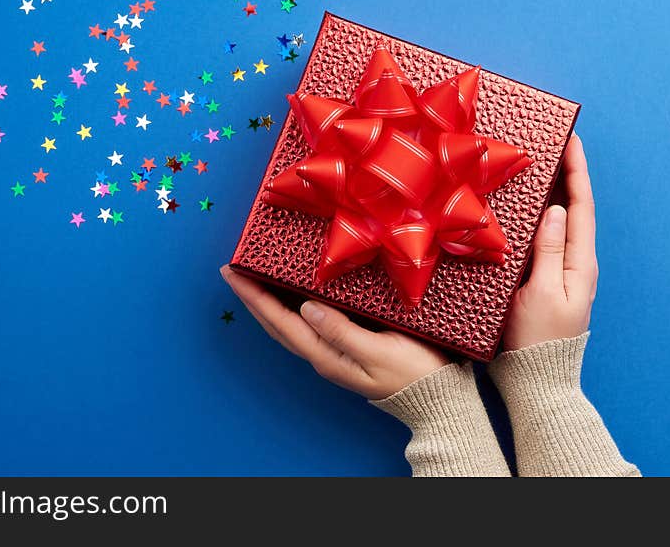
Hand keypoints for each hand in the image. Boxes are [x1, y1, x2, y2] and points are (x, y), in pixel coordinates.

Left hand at [221, 266, 449, 399]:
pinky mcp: (345, 346)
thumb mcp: (378, 350)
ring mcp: (332, 353)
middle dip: (252, 297)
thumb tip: (307, 308)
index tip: (234, 274)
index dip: (255, 297)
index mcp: (326, 355)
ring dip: (267, 302)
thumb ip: (341, 331)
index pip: (281, 321)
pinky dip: (289, 306)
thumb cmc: (414, 372)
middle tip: (232, 271)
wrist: (437, 399)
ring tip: (251, 279)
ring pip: (288, 324)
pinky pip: (306, 324)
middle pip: (277, 323)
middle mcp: (322, 355)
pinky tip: (290, 295)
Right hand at [502, 134, 598, 350]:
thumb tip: (558, 209)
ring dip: (546, 191)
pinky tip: (514, 207)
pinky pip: (537, 237)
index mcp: (579, 263)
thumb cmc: (538, 340)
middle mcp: (572, 262)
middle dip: (562, 173)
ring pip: (553, 221)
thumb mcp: (542, 292)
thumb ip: (550, 251)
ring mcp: (555, 270)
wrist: (534, 379)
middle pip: (571, 208)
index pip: (582, 206)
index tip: (571, 139)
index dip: (577, 171)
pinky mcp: (536, 278)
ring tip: (532, 163)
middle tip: (549, 142)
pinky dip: (529, 216)